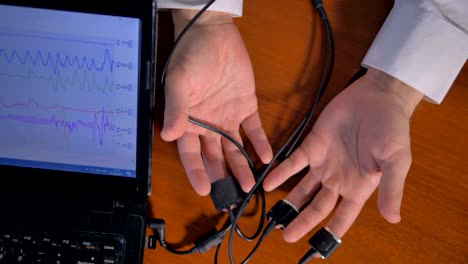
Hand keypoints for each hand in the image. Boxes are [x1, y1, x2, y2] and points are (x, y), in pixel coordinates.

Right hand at [161, 10, 272, 195]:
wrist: (213, 34)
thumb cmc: (190, 56)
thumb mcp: (179, 83)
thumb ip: (175, 109)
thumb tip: (168, 136)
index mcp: (188, 122)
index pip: (191, 154)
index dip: (196, 172)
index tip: (204, 190)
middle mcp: (207, 124)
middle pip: (214, 156)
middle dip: (222, 176)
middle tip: (232, 196)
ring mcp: (227, 116)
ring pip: (234, 148)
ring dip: (242, 165)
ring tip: (250, 185)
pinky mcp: (246, 106)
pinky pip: (254, 128)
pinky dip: (260, 142)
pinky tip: (266, 157)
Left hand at [263, 67, 422, 241]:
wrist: (378, 96)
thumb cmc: (392, 128)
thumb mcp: (397, 160)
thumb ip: (391, 188)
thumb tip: (392, 219)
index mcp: (359, 186)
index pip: (343, 216)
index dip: (331, 232)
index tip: (317, 249)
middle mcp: (338, 179)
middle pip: (318, 207)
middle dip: (303, 222)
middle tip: (286, 237)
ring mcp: (324, 162)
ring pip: (303, 188)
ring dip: (289, 202)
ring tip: (274, 218)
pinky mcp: (313, 144)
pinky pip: (294, 162)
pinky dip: (281, 173)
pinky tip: (268, 183)